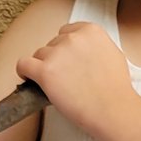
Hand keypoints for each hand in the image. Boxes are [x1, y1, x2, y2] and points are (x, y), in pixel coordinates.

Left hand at [14, 21, 133, 133]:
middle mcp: (73, 37)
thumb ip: (95, 46)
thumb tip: (85, 50)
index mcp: (90, 30)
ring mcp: (58, 53)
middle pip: (52, 44)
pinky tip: (28, 78)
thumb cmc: (116, 89)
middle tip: (64, 78)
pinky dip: (24, 71)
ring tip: (55, 85)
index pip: (66, 32)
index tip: (66, 61)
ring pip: (39, 55)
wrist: (112, 110)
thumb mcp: (113, 54)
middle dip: (56, 59)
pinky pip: (23, 64)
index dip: (65, 48)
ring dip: (44, 67)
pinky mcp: (45, 71)